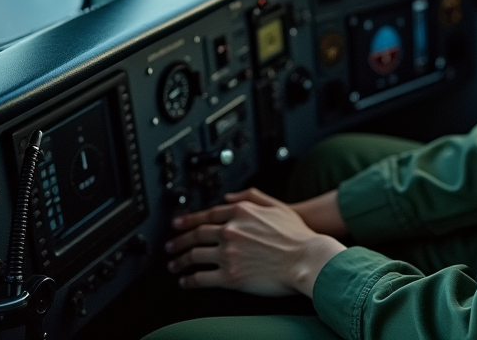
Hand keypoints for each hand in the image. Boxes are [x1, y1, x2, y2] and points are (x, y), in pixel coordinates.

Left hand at [165, 188, 345, 297]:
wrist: (307, 258)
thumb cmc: (297, 235)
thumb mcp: (276, 205)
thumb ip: (251, 195)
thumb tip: (230, 195)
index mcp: (240, 212)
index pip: (206, 215)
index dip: (188, 220)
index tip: (178, 224)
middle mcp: (230, 231)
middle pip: (196, 235)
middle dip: (179, 241)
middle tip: (170, 246)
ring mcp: (228, 254)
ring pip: (194, 256)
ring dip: (180, 260)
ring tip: (174, 265)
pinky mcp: (230, 276)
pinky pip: (202, 278)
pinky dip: (190, 280)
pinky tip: (186, 281)